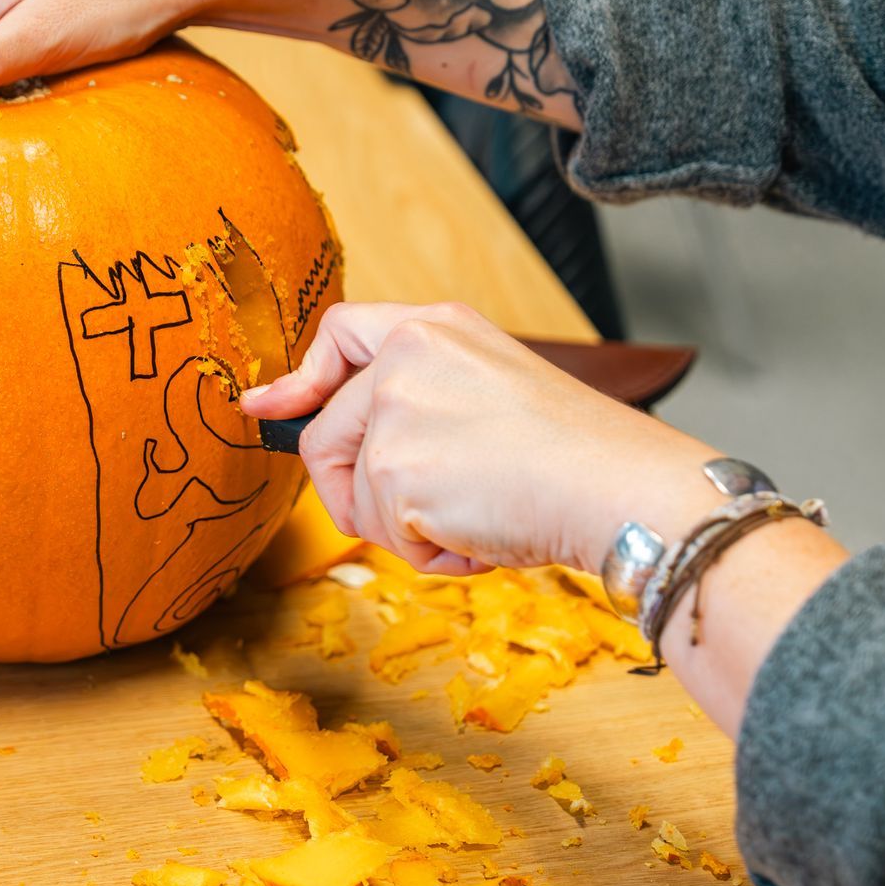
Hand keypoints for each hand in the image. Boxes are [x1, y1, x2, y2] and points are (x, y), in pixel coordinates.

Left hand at [240, 302, 729, 575]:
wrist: (617, 484)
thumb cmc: (578, 452)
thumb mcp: (492, 386)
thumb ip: (419, 396)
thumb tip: (350, 448)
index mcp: (434, 329)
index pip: (342, 332)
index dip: (299, 378)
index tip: (267, 407)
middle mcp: (403, 359)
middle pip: (328, 439)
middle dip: (363, 494)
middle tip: (434, 512)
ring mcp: (393, 414)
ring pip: (358, 499)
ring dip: (414, 530)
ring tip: (484, 510)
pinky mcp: (392, 472)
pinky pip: (389, 538)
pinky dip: (436, 556)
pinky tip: (486, 532)